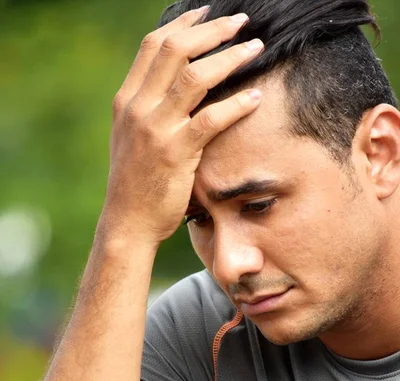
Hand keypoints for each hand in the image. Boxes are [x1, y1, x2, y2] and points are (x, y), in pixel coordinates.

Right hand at [102, 7, 263, 244]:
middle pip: (175, 50)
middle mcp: (139, 108)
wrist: (128, 222)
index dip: (183, 24)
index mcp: (127, 100)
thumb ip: (148, 109)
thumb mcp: (132, 138)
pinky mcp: (176, 153)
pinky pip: (211, 119)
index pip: (153, 46)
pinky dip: (237, 104)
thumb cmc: (135, 183)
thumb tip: (173, 86)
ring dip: (230, 58)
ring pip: (195, 77)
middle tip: (240, 22)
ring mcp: (156, 130)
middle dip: (211, 30)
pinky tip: (256, 97)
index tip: (207, 13)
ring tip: (255, 48)